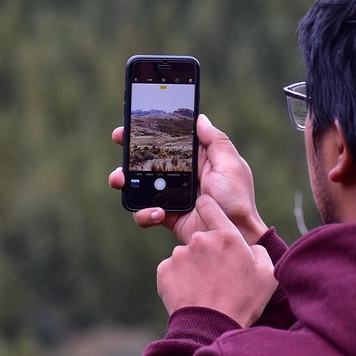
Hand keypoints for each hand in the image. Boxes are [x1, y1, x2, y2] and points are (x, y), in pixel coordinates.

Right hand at [109, 114, 268, 245]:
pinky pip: (145, 213)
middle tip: (118, 140)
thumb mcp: (231, 165)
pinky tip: (157, 213)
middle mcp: (181, 175)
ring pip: (139, 185)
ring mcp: (171, 196)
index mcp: (197, 159)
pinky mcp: (166, 216)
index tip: (133, 122)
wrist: (236, 237)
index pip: (170, 140)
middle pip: (148, 159)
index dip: (151, 131)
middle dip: (129, 150)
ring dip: (125, 181)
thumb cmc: (238, 201)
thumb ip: (216, 142)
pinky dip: (145, 213)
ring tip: (120, 180)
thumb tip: (200, 118)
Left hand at [155, 195, 277, 326]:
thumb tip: (249, 248)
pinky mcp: (164, 270)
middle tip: (217, 276)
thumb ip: (259, 252)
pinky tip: (191, 293)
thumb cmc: (243, 302)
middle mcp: (200, 240)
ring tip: (205, 289)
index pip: (209, 205)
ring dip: (193, 267)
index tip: (208, 214)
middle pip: (201, 238)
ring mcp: (179, 254)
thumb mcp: (267, 275)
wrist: (211, 327)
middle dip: (207, 252)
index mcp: (226, 236)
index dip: (208, 207)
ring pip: (186, 255)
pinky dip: (179, 279)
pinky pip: (172, 270)